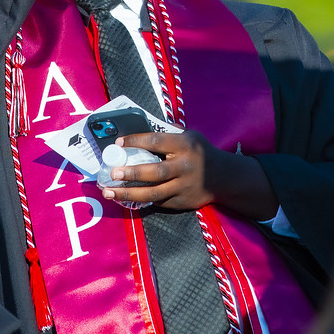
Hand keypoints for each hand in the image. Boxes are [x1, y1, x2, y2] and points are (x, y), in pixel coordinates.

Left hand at [104, 130, 277, 219]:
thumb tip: (139, 131)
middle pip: (155, 172)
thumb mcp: (190, 136)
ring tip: (109, 192)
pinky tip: (125, 198)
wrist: (224, 178)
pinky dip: (141, 200)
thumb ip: (168, 134)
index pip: (156, 141)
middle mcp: (185, 167)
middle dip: (131, 173)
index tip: (119, 143)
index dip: (136, 141)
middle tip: (112, 173)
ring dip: (129, 194)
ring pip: (153, 193)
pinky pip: (158, 202)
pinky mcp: (182, 202)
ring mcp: (183, 187)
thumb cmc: (201, 152)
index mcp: (185, 145)